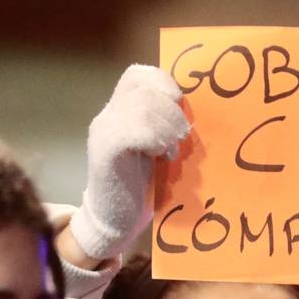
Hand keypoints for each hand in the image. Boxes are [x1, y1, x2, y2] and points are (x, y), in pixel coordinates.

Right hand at [67, 65, 189, 261]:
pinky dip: (155, 139)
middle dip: (171, 110)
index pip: (138, 75)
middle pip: (143, 88)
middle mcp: (107, 116)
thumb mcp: (154, 148)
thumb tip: (194, 109)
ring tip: (170, 150)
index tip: (179, 105)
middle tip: (180, 138)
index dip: (163, 82)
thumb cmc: (140, 187)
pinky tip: (161, 155)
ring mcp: (103, 132)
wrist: (114, 223)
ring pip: (141, 107)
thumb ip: (162, 125)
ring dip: (166, 126)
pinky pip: (133, 129)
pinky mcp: (105, 151)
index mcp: (118, 111)